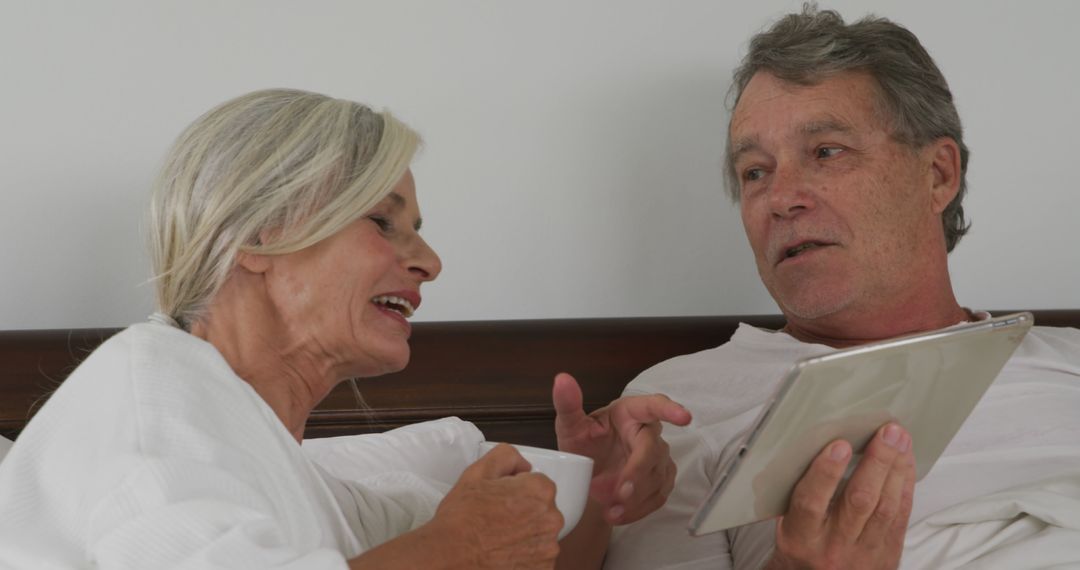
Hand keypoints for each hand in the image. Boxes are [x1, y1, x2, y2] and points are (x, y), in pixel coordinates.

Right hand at [428, 443, 562, 568]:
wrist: (449, 557)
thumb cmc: (461, 519)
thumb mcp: (477, 472)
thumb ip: (506, 456)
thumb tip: (523, 465)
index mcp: (540, 491)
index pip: (538, 484)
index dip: (517, 490)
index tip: (502, 500)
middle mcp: (552, 519)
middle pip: (543, 509)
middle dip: (524, 512)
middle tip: (498, 519)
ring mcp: (549, 548)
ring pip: (541, 534)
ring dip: (526, 535)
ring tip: (499, 538)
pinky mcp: (544, 569)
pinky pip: (539, 557)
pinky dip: (525, 556)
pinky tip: (504, 553)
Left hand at [552, 372, 691, 524]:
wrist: (587, 474)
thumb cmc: (583, 442)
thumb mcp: (570, 425)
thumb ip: (567, 403)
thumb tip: (562, 379)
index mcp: (630, 412)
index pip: (654, 406)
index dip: (670, 410)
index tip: (684, 417)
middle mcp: (648, 432)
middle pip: (653, 450)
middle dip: (637, 472)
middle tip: (620, 493)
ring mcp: (658, 458)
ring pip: (657, 477)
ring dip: (635, 497)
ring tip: (609, 510)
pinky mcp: (660, 480)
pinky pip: (657, 496)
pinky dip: (638, 509)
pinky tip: (618, 515)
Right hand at [765, 423, 915, 569]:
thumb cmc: (801, 548)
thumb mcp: (787, 525)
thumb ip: (798, 493)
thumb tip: (809, 447)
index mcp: (801, 538)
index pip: (811, 503)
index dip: (826, 473)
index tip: (838, 445)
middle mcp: (833, 547)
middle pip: (859, 501)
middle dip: (877, 462)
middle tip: (887, 433)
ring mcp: (864, 553)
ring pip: (885, 507)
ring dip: (896, 469)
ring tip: (900, 439)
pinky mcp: (887, 554)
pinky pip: (900, 517)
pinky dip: (904, 485)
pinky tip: (904, 463)